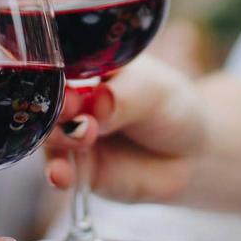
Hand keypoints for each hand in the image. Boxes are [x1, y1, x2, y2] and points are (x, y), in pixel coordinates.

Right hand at [45, 56, 240, 211]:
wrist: (190, 154)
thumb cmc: (171, 107)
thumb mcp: (154, 92)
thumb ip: (123, 98)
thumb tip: (98, 103)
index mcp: (88, 68)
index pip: (61, 64)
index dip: (59, 72)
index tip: (68, 81)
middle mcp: (74, 99)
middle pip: (50, 100)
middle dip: (58, 106)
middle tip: (75, 110)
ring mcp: (72, 134)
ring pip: (50, 135)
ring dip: (58, 137)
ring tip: (81, 137)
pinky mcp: (77, 167)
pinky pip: (60, 170)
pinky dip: (57, 173)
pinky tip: (62, 176)